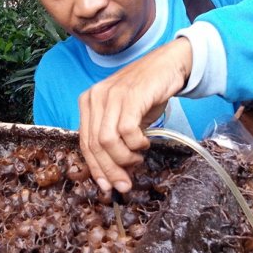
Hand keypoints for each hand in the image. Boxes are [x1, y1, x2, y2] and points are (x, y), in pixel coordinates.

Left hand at [79, 38, 191, 192]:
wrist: (168, 65)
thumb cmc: (146, 94)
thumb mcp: (124, 116)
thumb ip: (115, 140)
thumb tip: (116, 174)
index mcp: (88, 103)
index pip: (85, 142)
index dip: (96, 168)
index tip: (107, 186)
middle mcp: (94, 97)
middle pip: (95, 144)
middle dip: (110, 170)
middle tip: (125, 185)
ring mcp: (110, 95)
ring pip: (108, 140)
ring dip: (124, 157)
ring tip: (137, 157)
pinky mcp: (129, 96)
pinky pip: (126, 130)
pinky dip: (136, 143)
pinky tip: (145, 142)